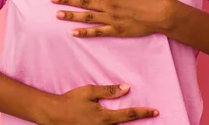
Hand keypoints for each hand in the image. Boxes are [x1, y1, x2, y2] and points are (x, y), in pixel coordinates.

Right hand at [44, 83, 158, 124]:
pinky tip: (117, 123)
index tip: (156, 111)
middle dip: (138, 122)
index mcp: (105, 118)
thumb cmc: (71, 101)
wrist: (53, 114)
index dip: (143, 112)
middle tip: (152, 116)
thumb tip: (126, 87)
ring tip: (138, 122)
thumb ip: (109, 91)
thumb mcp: (90, 92)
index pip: (129, 115)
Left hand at [51, 0, 172, 37]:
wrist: (162, 14)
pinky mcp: (117, 30)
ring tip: (58, 14)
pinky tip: (74, 33)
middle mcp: (109, 5)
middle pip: (84, 1)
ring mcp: (112, 19)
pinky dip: (85, 32)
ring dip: (72, 15)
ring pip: (87, 17)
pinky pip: (98, 32)